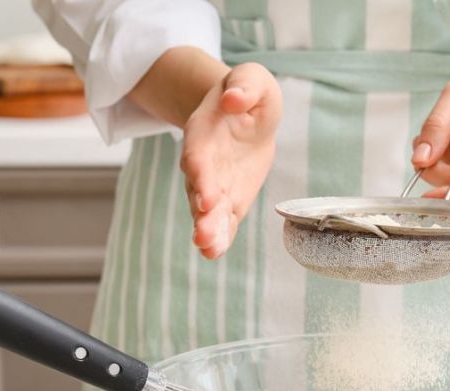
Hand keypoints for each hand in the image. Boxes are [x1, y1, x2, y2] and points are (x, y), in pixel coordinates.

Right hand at [181, 62, 281, 257]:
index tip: (205, 197)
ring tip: (208, 249)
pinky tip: (215, 253)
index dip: (201, 176)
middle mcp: (202, 163)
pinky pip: (222, 220)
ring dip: (208, 230)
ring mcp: (214, 184)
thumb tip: (234, 99)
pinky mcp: (228, 199)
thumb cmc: (247, 93)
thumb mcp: (252, 78)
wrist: (243, 112)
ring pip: (207, 211)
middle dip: (202, 213)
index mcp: (204, 132)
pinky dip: (220, 237)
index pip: (199, 156)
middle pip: (198, 190)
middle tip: (203, 235)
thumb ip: (244, 85)